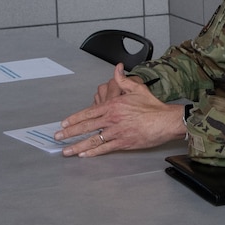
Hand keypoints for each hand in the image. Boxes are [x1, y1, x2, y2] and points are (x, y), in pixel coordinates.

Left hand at [55, 66, 184, 155]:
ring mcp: (117, 132)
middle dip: (70, 133)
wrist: (166, 121)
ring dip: (78, 146)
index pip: (88, 113)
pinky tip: (84, 155)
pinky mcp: (123, 143)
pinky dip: (93, 152)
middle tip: (58, 138)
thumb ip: (123, 79)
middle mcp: (112, 119)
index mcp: (113, 105)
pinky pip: (104, 148)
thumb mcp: (137, 88)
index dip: (74, 119)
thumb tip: (117, 69)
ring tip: (66, 151)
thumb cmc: (153, 106)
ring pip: (93, 140)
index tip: (64, 124)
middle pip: (86, 127)